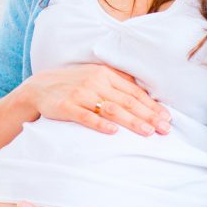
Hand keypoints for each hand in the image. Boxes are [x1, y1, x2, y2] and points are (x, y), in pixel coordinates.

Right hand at [21, 64, 170, 136]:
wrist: (39, 88)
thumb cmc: (73, 84)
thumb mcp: (95, 76)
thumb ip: (117, 82)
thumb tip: (143, 92)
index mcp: (105, 74)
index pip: (134, 92)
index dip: (152, 105)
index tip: (167, 118)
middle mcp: (95, 82)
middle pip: (127, 101)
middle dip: (148, 116)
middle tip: (164, 129)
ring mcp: (80, 94)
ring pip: (111, 109)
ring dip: (131, 121)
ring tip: (147, 132)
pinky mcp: (66, 107)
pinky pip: (85, 116)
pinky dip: (100, 124)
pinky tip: (113, 132)